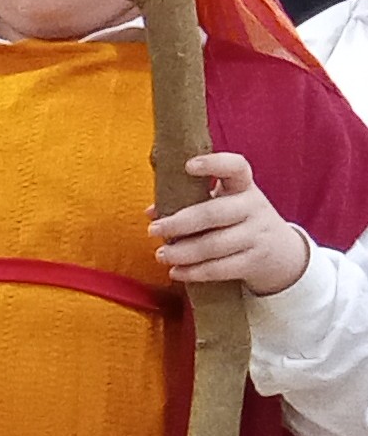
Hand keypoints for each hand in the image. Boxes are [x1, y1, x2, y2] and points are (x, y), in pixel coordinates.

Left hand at [152, 154, 310, 296]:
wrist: (282, 253)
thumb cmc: (240, 222)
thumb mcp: (224, 205)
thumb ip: (191, 203)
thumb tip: (152, 212)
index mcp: (244, 187)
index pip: (236, 167)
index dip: (214, 163)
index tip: (188, 165)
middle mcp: (253, 207)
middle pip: (214, 213)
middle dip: (180, 223)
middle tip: (153, 230)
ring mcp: (257, 235)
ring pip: (215, 245)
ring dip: (183, 252)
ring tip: (161, 255)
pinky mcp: (255, 261)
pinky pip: (221, 268)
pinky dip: (194, 272)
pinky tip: (176, 272)